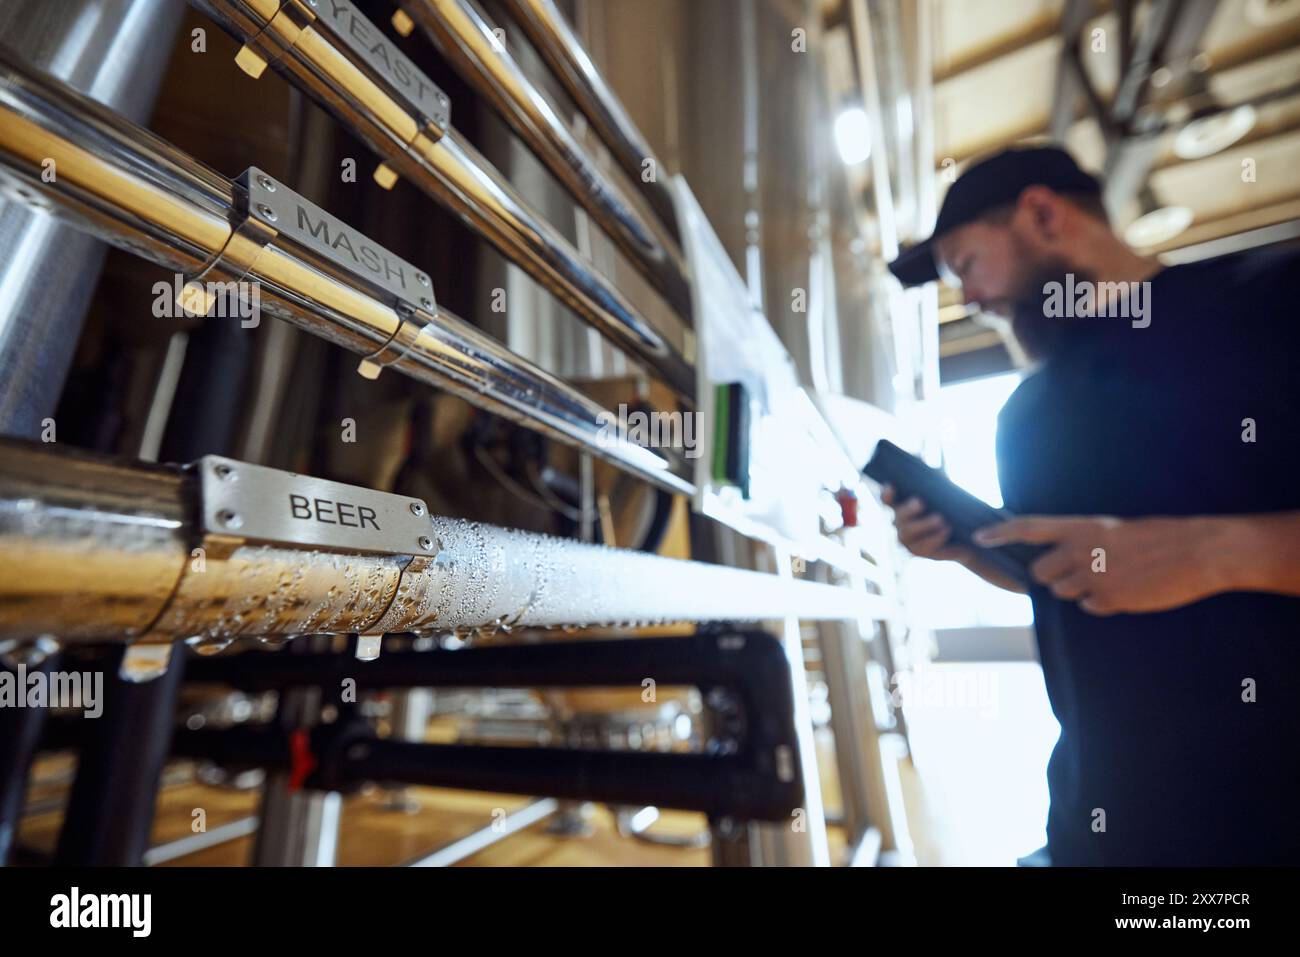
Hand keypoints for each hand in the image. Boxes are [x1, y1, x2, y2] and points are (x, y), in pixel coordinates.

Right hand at [880, 484, 971, 563]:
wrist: (965, 533)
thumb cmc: (949, 506)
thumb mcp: (942, 488)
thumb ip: (932, 477)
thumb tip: (927, 465)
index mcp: (901, 506)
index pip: (887, 499)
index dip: (887, 493)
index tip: (892, 485)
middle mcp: (899, 523)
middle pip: (898, 517)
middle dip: (908, 509)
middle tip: (920, 502)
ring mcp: (907, 540)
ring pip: (908, 532)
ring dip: (924, 525)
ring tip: (941, 519)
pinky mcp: (919, 552)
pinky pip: (924, 546)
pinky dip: (935, 537)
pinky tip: (946, 530)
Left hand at [972, 515, 1224, 614]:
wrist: (1198, 552)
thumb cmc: (1158, 536)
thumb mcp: (1114, 529)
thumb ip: (1083, 541)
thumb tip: (1061, 555)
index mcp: (1083, 527)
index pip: (1029, 528)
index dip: (1000, 533)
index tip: (978, 537)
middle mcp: (1082, 551)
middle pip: (1040, 572)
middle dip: (1052, 575)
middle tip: (1079, 569)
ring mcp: (1095, 578)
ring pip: (1063, 592)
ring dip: (1079, 589)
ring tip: (1111, 576)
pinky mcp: (1111, 601)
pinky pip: (1090, 607)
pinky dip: (1102, 603)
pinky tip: (1125, 590)